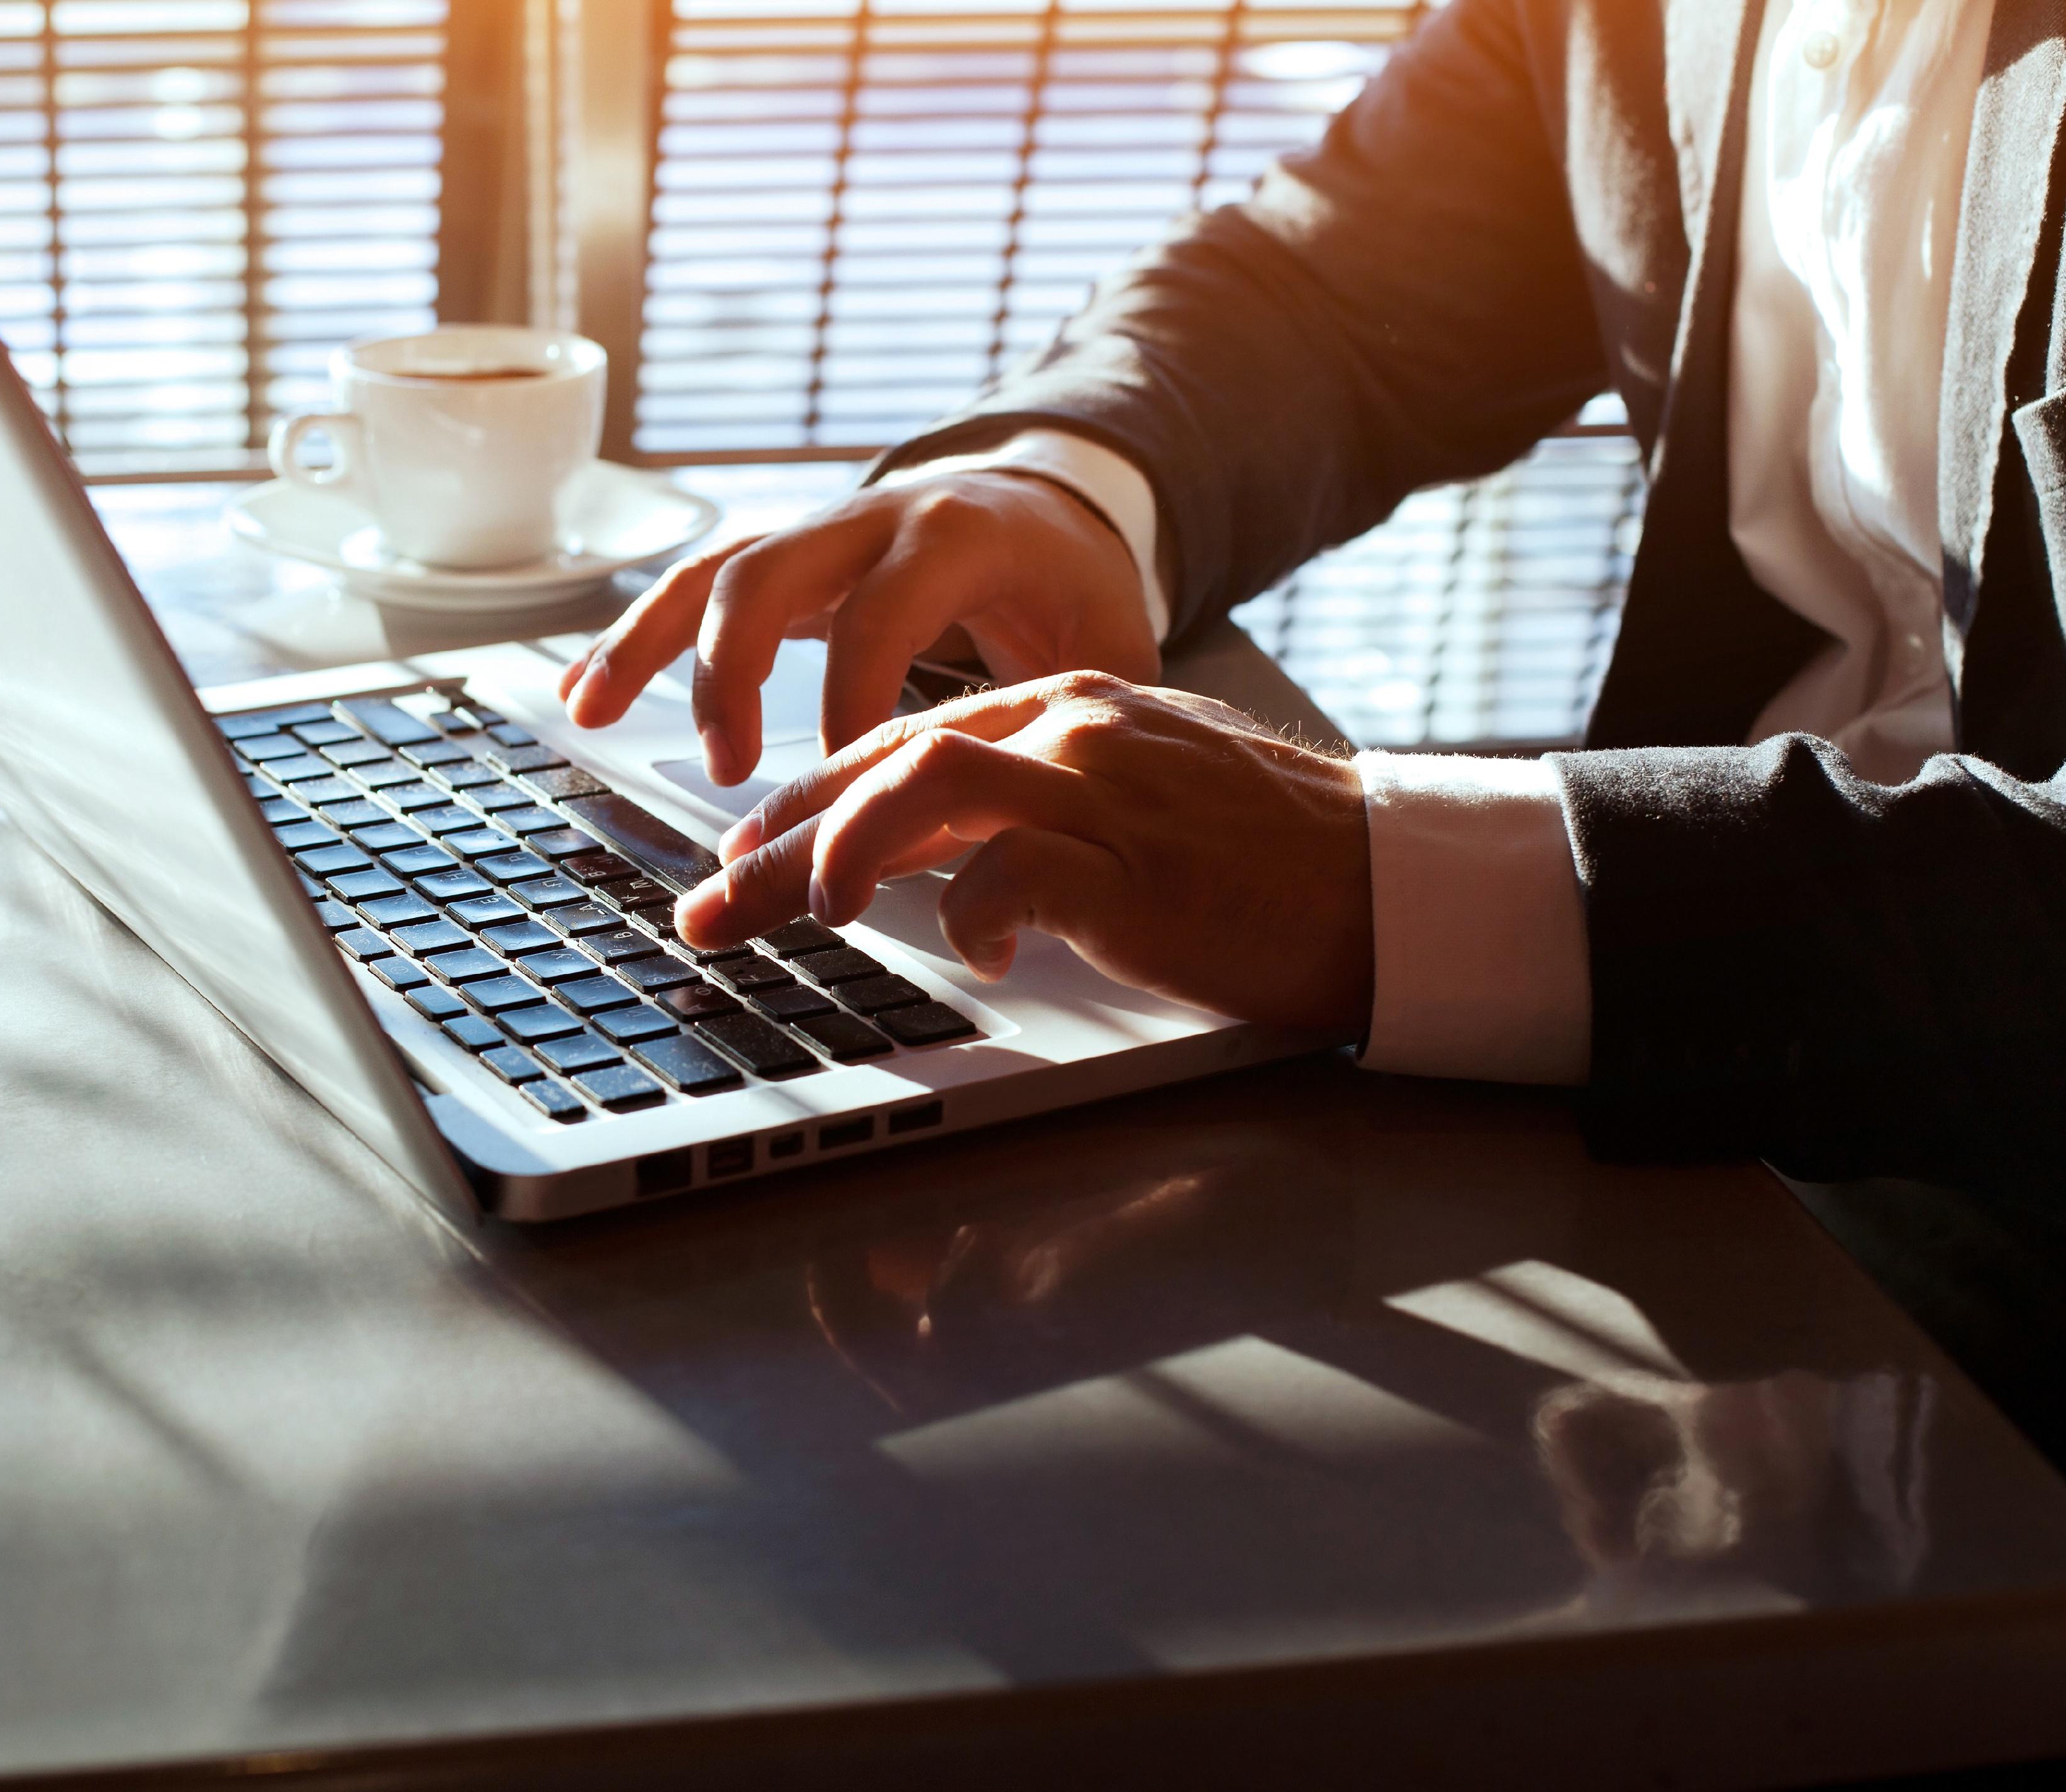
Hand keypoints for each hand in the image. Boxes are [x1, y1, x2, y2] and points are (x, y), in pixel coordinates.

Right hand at [558, 470, 1159, 784]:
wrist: (1053, 499)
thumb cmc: (1074, 587)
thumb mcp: (1107, 643)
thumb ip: (1074, 722)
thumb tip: (1041, 821)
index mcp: (958, 537)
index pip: (883, 614)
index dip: (852, 703)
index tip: (843, 789)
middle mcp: (875, 518)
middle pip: (769, 574)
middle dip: (732, 672)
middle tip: (731, 769)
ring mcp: (820, 530)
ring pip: (713, 571)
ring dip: (647, 645)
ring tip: (593, 717)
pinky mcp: (785, 553)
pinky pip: (695, 582)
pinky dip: (636, 637)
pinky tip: (587, 694)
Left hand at [674, 672, 1374, 1036]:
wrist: (1381, 882)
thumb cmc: (1257, 863)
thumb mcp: (1129, 807)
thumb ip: (1029, 815)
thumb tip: (925, 868)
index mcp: (1065, 709)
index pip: (897, 742)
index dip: (804, 805)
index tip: (739, 864)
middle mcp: (1072, 729)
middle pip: (883, 762)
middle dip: (778, 841)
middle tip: (708, 912)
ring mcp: (1105, 787)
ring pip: (927, 782)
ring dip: (843, 851)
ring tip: (804, 916)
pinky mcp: (1138, 861)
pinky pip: (1016, 870)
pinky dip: (970, 913)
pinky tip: (972, 954)